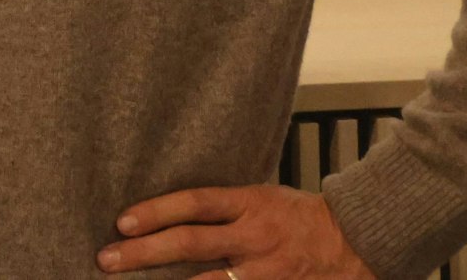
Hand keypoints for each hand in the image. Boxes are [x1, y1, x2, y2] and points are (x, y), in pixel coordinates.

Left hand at [96, 185, 375, 278]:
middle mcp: (255, 237)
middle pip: (190, 243)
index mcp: (250, 203)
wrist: (360, 240)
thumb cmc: (300, 216)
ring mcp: (267, 271)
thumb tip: (171, 211)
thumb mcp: (263, 196)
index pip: (193, 203)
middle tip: (106, 259)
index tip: (122, 222)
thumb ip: (222, 206)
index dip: (155, 212)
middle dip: (143, 253)